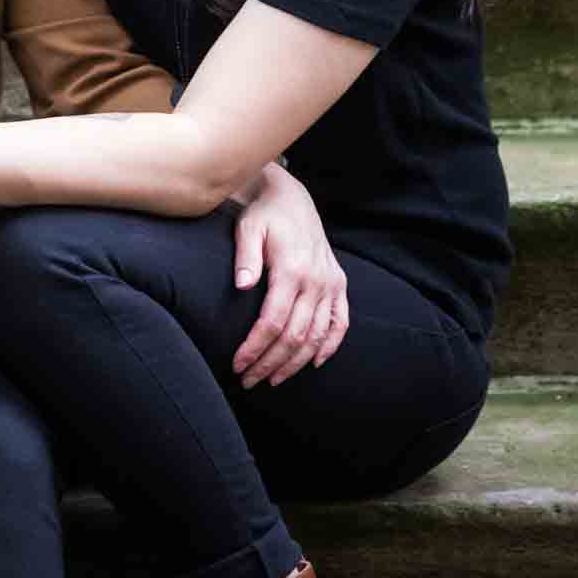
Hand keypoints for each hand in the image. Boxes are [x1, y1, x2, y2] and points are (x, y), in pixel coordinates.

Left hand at [230, 164, 347, 387]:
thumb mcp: (247, 228)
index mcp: (292, 270)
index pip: (273, 321)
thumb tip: (241, 285)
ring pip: (317, 336)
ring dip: (295, 362)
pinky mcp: (339, 284)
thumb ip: (245, 257)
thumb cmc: (263, 215)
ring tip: (273, 379)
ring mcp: (331, 284)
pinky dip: (329, 346)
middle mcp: (316, 280)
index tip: (237, 364)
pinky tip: (313, 362)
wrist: (291, 197)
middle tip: (249, 380)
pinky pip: (340, 322)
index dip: (255, 347)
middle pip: (295, 336)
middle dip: (270, 362)